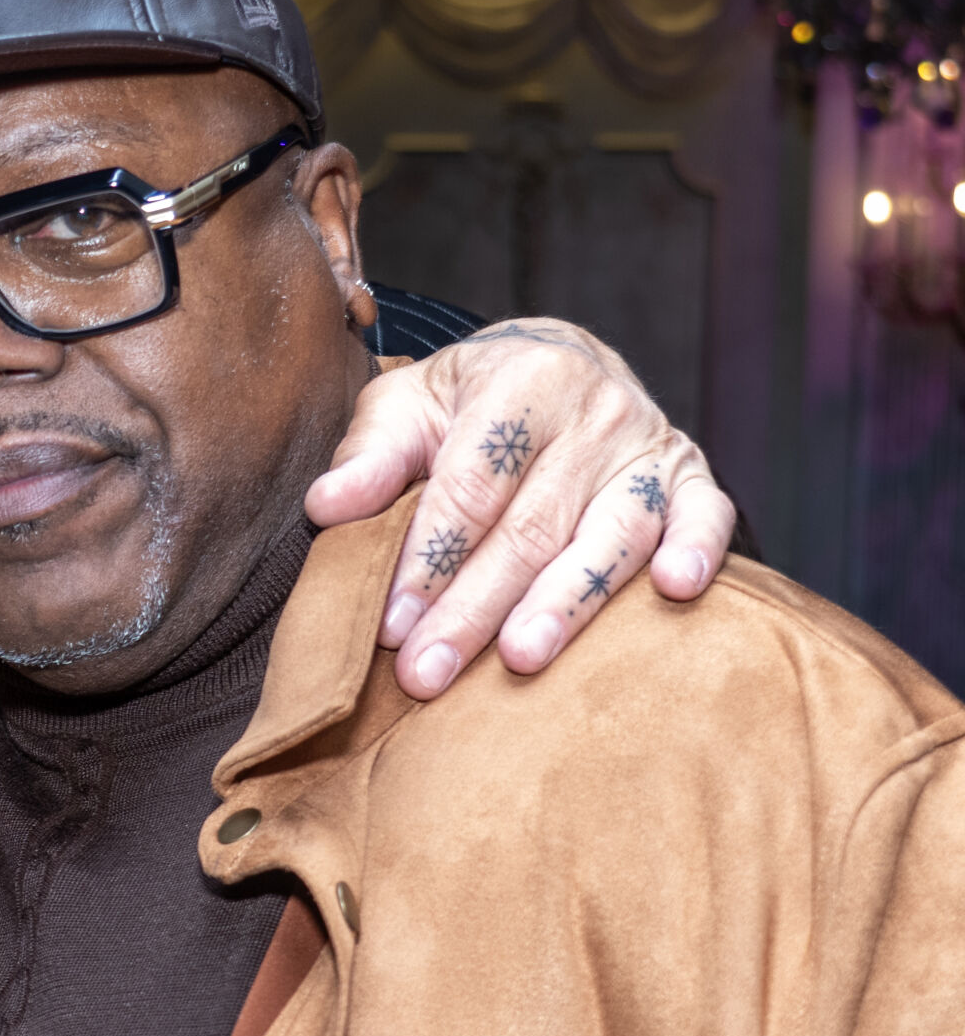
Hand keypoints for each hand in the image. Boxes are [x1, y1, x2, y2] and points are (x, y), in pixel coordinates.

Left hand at [305, 320, 734, 700]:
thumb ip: (369, 457)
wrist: (557, 363)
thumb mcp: (407, 406)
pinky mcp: (692, 476)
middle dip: (474, 607)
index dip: (426, 559)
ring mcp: (650, 445)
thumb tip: (327, 508)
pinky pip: (707, 515)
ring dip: (565, 604)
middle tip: (428, 672)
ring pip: (611, 536)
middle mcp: (594, 410)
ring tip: (522, 658)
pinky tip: (675, 591)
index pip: (468, 486)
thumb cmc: (467, 401)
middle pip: (531, 526)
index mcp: (519, 381)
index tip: (388, 625)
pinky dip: (699, 551)